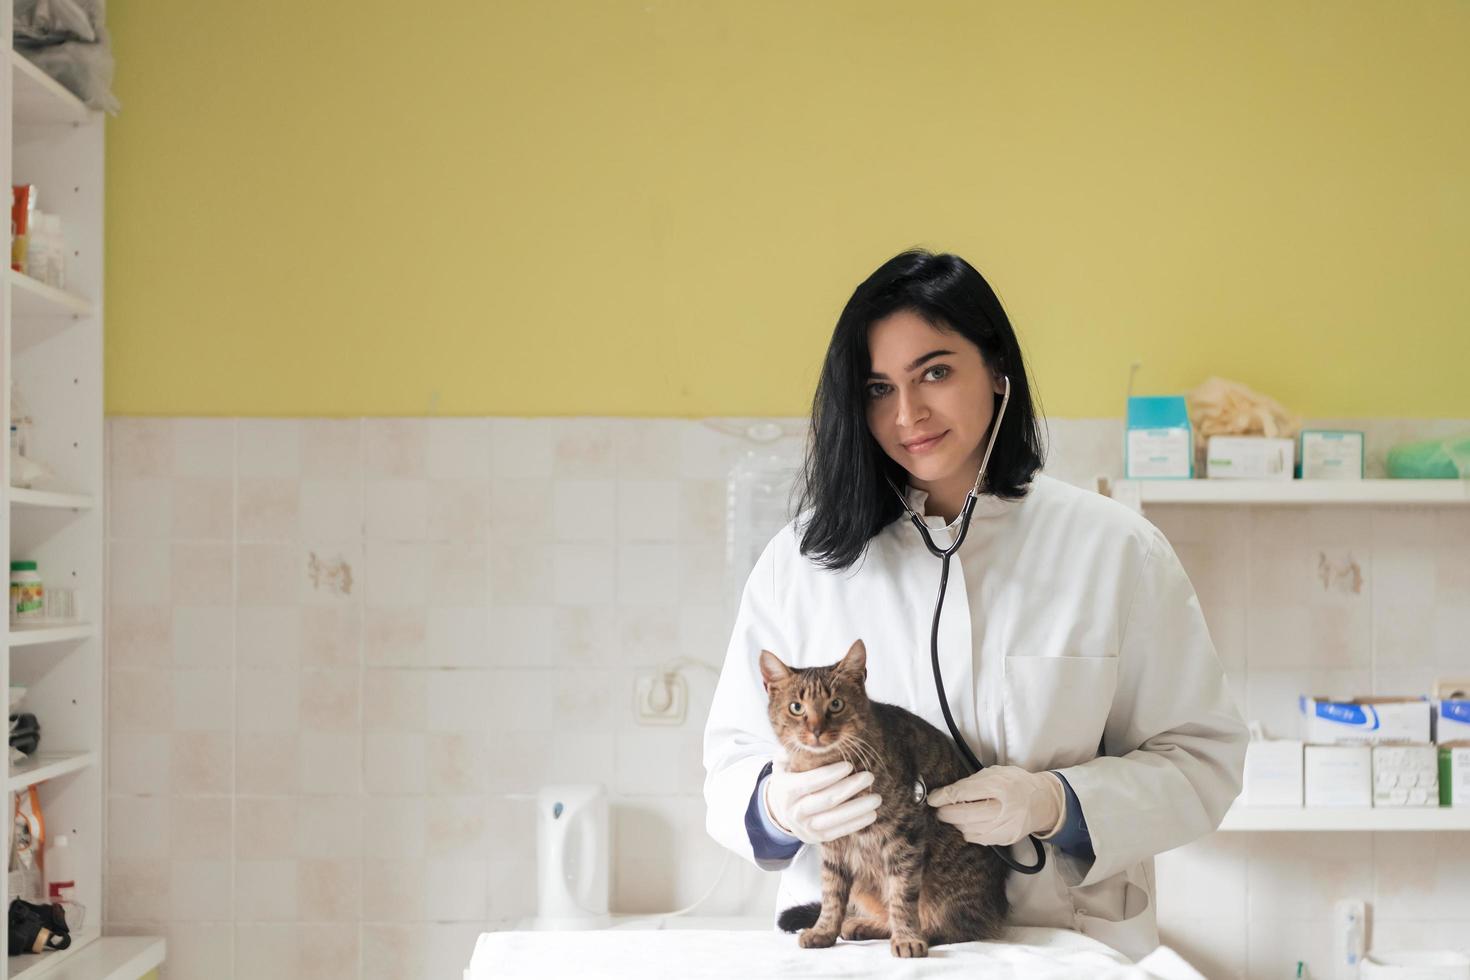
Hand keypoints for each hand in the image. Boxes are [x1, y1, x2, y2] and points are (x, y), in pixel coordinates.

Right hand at [765, 758, 880, 843]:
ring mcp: (806, 827)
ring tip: (876, 798)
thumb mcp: (784, 764)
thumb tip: (807, 738)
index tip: (849, 765)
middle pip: (826, 800)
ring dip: (858, 808)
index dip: (829, 774)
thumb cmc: (789, 780)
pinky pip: (839, 831)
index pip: (809, 782)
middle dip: (850, 788)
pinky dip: (856, 823)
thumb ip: (792, 751)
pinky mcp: (817, 838)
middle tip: (869, 776)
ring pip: (835, 818)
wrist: (781, 811)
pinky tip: (872, 814)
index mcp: (785, 790)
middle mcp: (794, 811)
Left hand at [926, 766, 1064, 845]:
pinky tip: (967, 823)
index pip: (964, 793)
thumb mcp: (996, 773)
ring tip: (953, 815)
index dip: (944, 797)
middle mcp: (1003, 809)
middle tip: (938, 809)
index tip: (932, 798)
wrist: (1043, 802)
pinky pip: (978, 839)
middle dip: (946, 813)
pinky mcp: (1005, 839)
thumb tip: (947, 791)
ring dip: (956, 823)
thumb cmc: (1017, 783)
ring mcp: (1005, 827)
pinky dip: (968, 831)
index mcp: (1000, 786)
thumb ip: (972, 782)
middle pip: (964, 815)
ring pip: (968, 830)